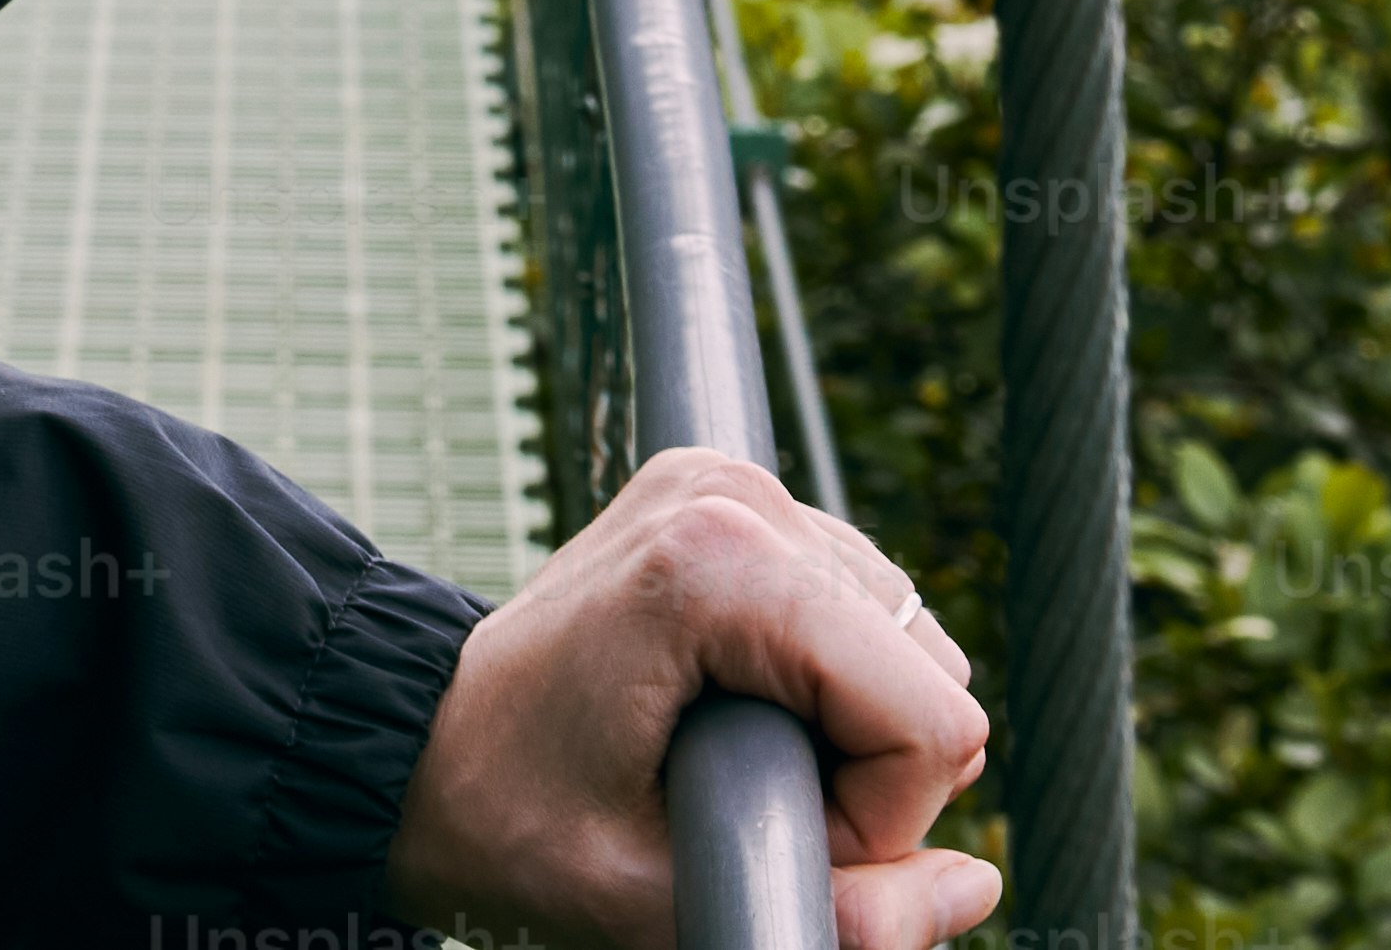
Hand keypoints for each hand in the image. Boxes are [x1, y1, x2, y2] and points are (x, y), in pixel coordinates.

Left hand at [382, 445, 1001, 949]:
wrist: (416, 750)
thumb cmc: (517, 827)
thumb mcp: (669, 904)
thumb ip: (838, 917)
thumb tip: (975, 887)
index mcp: (719, 565)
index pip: (933, 719)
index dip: (875, 821)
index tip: (760, 831)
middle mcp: (736, 495)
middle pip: (933, 672)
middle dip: (865, 773)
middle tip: (732, 799)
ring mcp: (734, 484)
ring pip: (910, 643)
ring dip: (847, 730)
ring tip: (721, 756)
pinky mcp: (733, 498)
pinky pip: (864, 614)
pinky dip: (826, 684)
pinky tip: (732, 708)